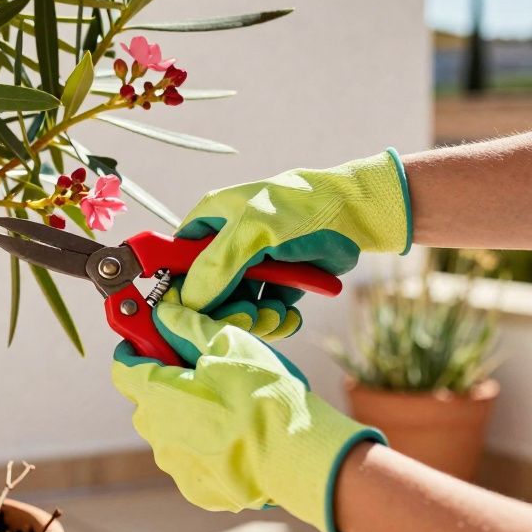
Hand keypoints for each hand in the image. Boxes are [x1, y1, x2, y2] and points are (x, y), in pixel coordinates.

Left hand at [111, 293, 383, 531]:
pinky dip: (206, 447)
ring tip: (230, 409)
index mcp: (156, 394)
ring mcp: (175, 465)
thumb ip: (189, 326)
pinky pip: (191, 459)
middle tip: (205, 372)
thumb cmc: (264, 398)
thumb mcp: (230, 345)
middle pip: (148, 399)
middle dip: (168, 383)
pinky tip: (238, 439)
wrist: (299, 458)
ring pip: (170, 430)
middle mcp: (156, 433)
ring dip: (188, 416)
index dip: (138, 348)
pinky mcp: (196, 488)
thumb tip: (166, 314)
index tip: (155, 340)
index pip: (123, 366)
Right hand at [176, 150, 412, 335]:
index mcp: (210, 221)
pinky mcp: (277, 285)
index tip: (185, 316)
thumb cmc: (300, 209)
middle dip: (225, 310)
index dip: (178, 290)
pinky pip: (263, 314)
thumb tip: (186, 304)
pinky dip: (275, 321)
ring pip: (236, 308)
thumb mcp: (251, 232)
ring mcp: (252, 267)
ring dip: (254, 320)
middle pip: (206, 293)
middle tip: (247, 315)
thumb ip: (214, 268)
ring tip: (275, 314)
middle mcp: (226, 246)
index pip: (176, 262)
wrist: (355, 215)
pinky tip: (289, 316)